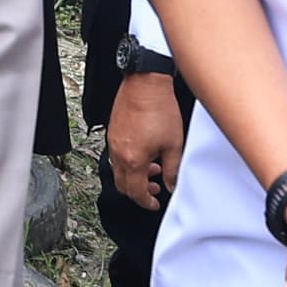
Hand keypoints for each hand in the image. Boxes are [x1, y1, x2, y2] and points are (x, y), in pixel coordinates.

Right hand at [105, 72, 183, 208]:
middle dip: (138, 191)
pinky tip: (144, 152)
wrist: (145, 84)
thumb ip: (172, 170)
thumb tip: (171, 185)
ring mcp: (113, 141)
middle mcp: (118, 153)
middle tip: (153, 189)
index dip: (146, 202)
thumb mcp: (174, 145)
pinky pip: (116, 155)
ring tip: (152, 168)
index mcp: (133, 160)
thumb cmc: (159, 110)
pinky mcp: (113, 130)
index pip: (136, 192)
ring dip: (133, 175)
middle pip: (122, 184)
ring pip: (118, 169)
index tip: (154, 203)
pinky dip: (128, 161)